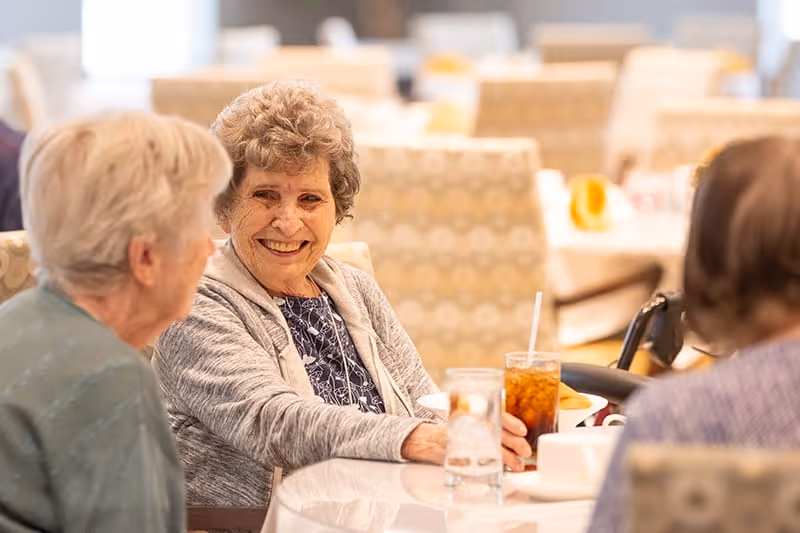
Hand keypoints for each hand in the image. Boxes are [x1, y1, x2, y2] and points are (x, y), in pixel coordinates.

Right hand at [400, 415, 531, 471]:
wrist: (427, 439)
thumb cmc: (452, 429)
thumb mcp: (467, 418)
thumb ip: (486, 421)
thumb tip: (514, 433)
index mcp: (474, 414)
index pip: (496, 415)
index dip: (511, 423)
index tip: (523, 430)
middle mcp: (469, 425)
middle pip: (497, 433)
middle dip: (514, 442)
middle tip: (525, 450)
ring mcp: (464, 440)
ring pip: (490, 448)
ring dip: (506, 457)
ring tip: (517, 465)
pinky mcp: (459, 455)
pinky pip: (478, 461)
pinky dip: (491, 465)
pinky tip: (500, 469)